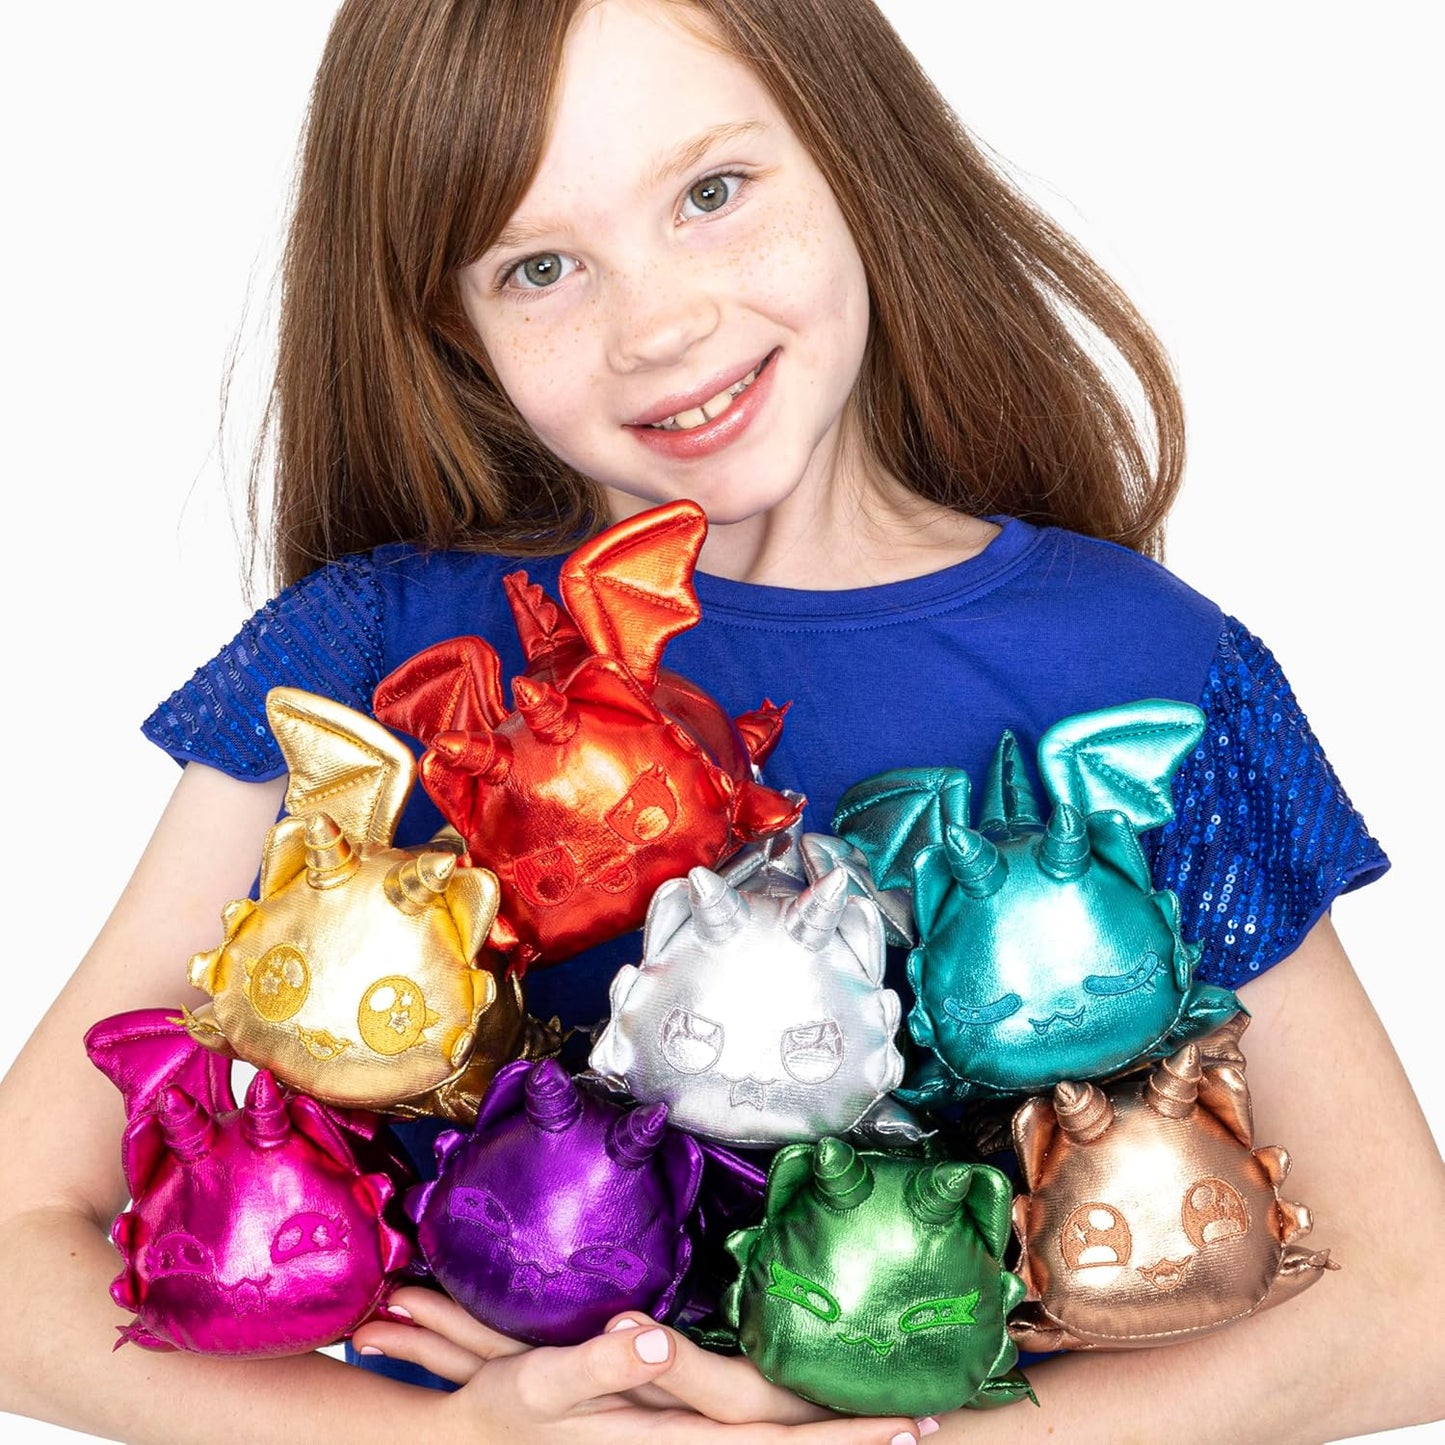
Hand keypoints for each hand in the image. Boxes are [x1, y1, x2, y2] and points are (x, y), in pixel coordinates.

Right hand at [352, 1287, 934, 1441]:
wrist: (470, 1442)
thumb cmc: (504, 1411)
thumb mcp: (542, 1384)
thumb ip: (600, 1369)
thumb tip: (657, 1342)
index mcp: (676, 1442)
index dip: (848, 1440)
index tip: (915, 1423)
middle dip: (861, 1441)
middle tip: (935, 1419)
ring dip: (832, 1437)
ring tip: (895, 1418)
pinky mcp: (670, 1439)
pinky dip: (788, 1436)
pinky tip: (807, 1420)